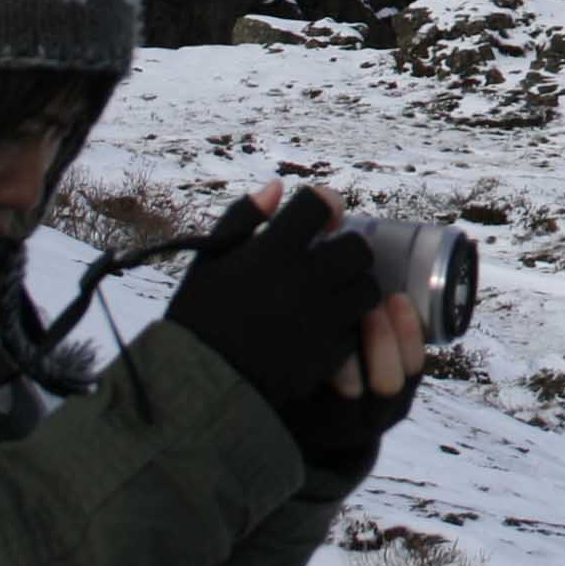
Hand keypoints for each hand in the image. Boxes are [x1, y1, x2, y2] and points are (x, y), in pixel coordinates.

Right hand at [153, 185, 450, 408]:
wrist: (197, 379)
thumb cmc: (198, 314)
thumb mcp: (209, 261)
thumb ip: (242, 219)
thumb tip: (277, 186)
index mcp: (270, 252)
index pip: (319, 205)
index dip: (323, 204)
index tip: (320, 217)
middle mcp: (302, 280)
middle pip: (358, 248)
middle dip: (347, 250)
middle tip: (329, 259)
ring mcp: (321, 317)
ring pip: (367, 288)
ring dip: (353, 286)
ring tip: (329, 293)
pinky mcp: (331, 351)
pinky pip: (358, 327)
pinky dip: (347, 324)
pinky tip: (325, 324)